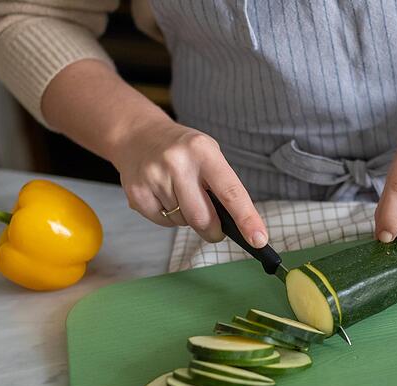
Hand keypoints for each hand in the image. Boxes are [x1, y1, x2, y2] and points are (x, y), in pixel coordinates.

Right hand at [109, 116, 267, 245]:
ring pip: (182, 221)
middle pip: (203, 218)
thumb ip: (222, 185)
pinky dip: (168, 217)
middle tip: (215, 230)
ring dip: (187, 218)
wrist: (138, 135)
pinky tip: (163, 196)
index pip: (230, 192)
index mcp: (203, 151)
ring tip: (180, 194)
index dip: (247, 219)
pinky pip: (162, 222)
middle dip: (213, 231)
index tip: (259, 239)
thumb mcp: (208, 154)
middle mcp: (178, 162)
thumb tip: (236, 225)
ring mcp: (154, 177)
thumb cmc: (183, 150)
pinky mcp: (137, 193)